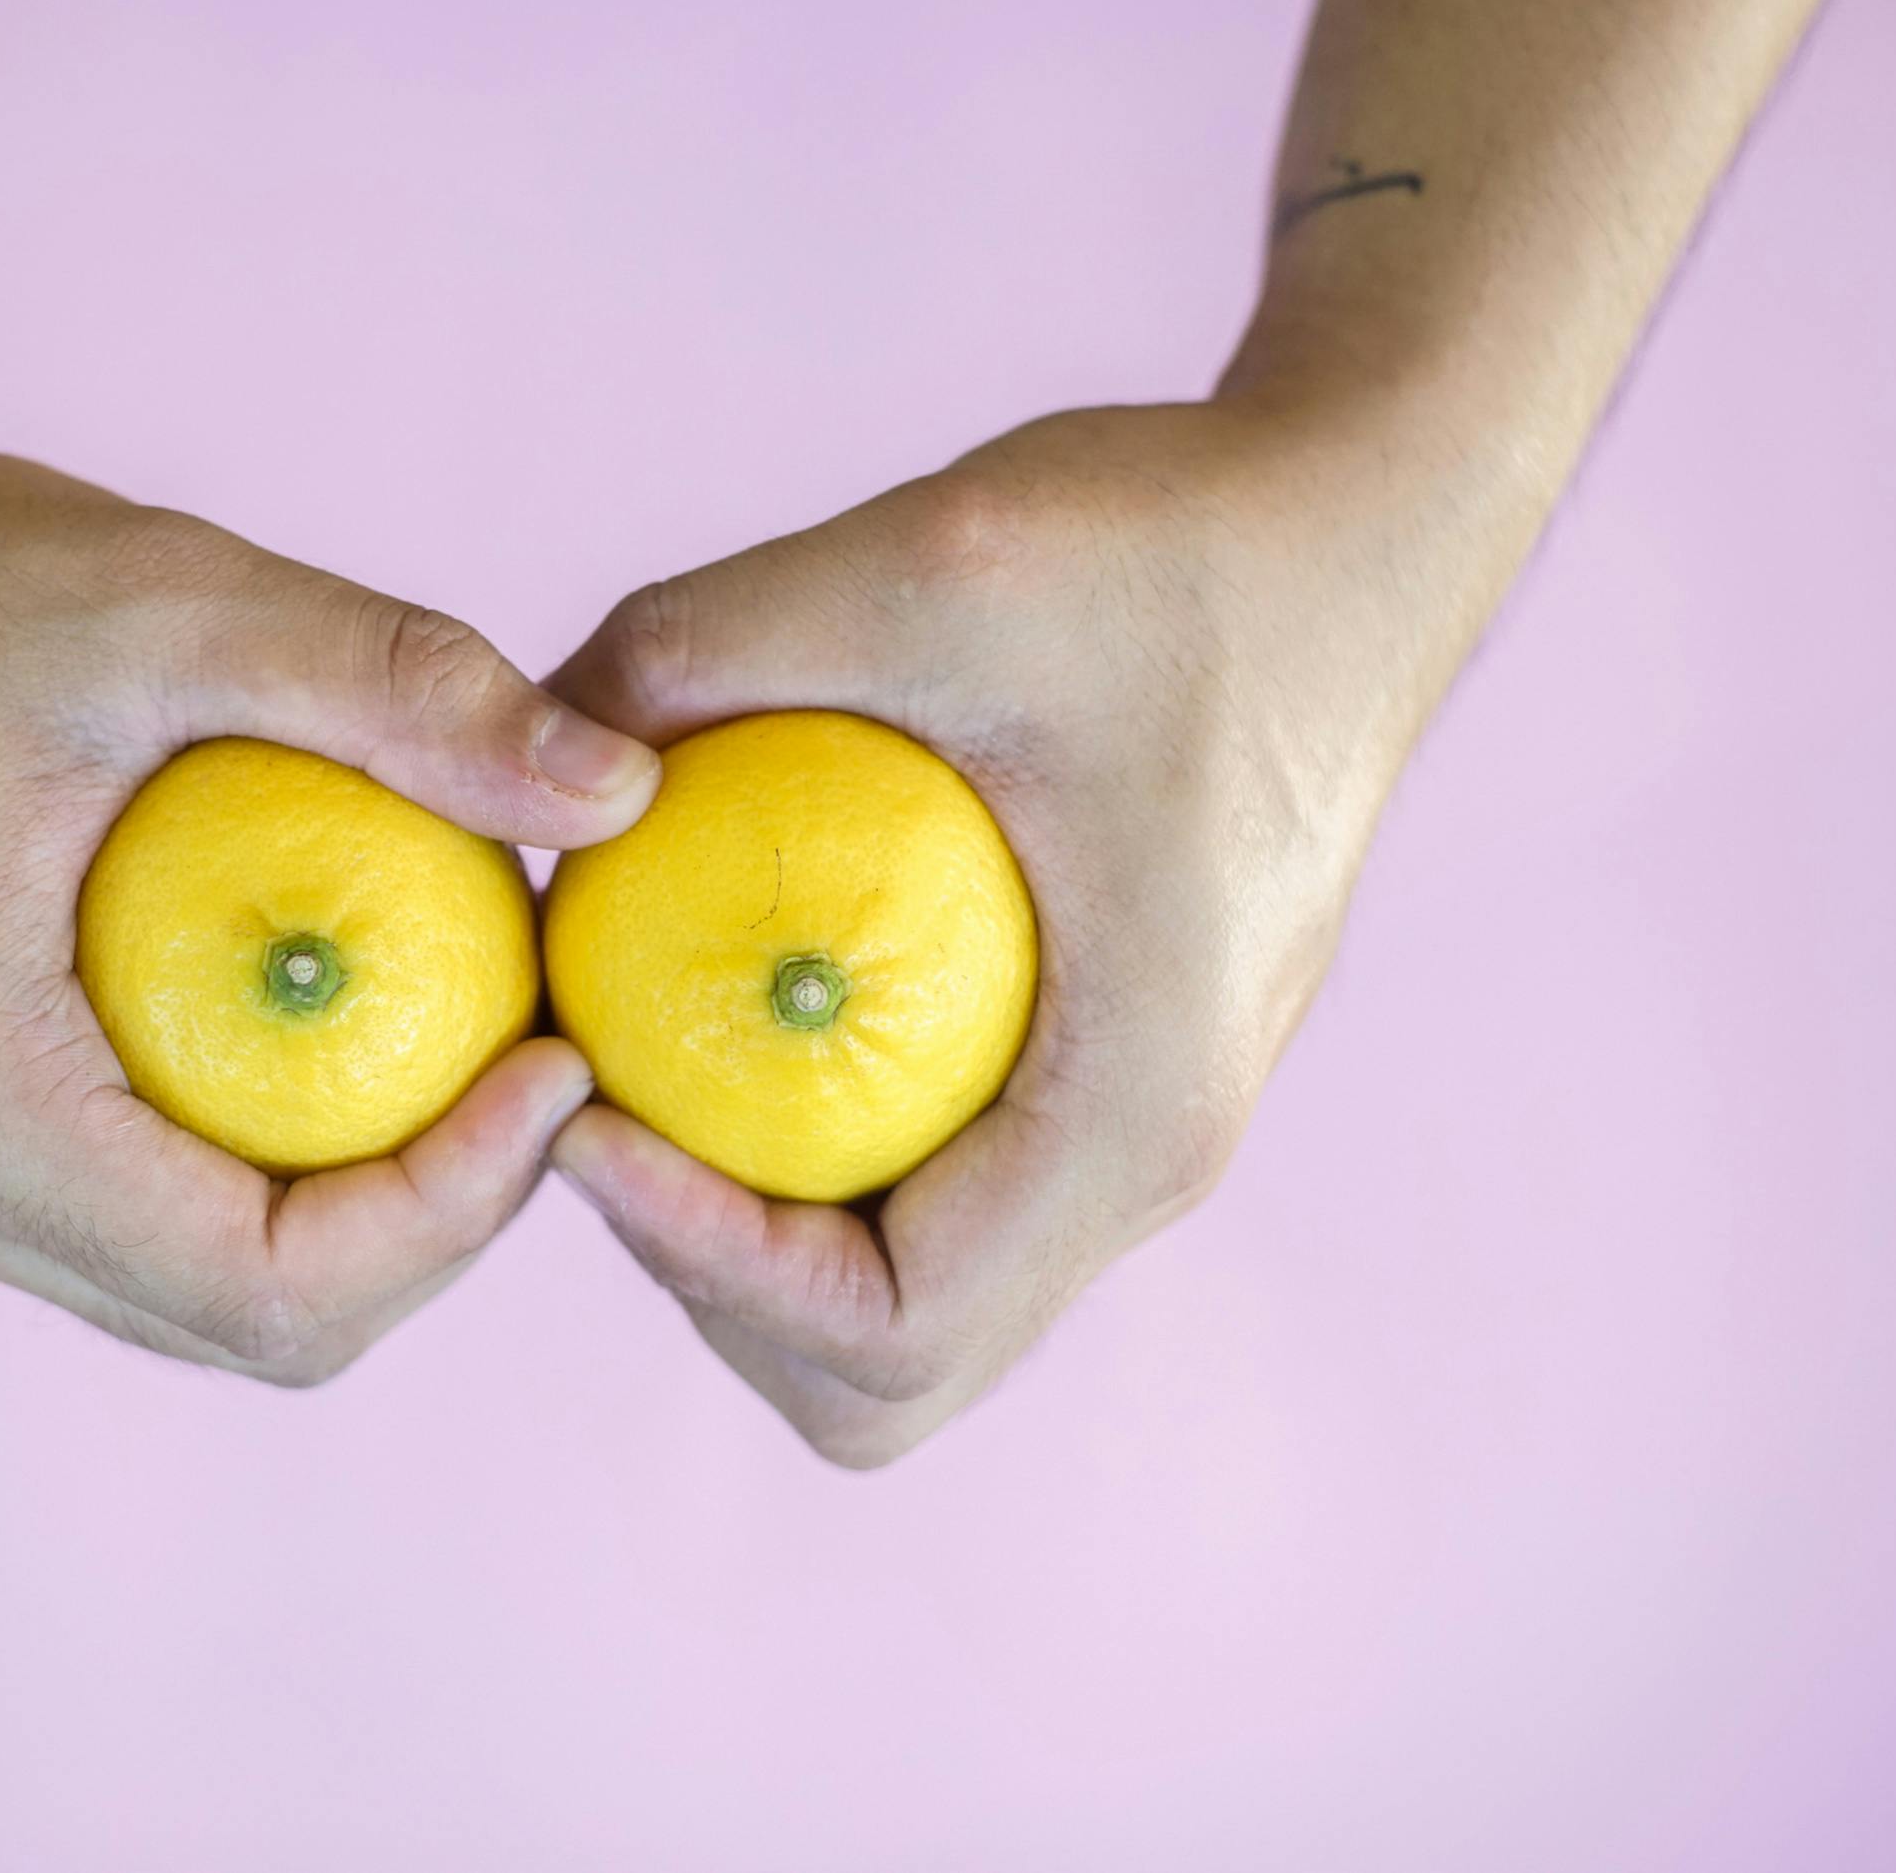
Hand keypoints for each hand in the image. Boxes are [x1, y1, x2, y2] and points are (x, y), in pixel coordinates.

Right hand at [0, 432, 658, 1382]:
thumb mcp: (168, 598)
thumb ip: (396, 685)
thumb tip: (622, 787)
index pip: (268, 1284)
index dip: (455, 1211)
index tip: (562, 1054)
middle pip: (248, 1317)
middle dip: (436, 1215)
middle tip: (539, 1034)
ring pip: (199, 1287)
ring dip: (362, 1197)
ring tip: (467, 1024)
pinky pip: (139, 1218)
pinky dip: (270, 1156)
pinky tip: (349, 1014)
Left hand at [544, 397, 1535, 1463]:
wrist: (1366, 524)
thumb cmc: (1182, 542)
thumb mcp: (929, 561)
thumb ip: (705, 643)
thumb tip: (529, 742)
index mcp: (1131, 1109)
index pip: (890, 1332)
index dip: (705, 1268)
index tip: (585, 1110)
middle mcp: (1145, 1156)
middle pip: (883, 1370)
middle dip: (710, 1279)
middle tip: (598, 1093)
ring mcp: (1136, 1121)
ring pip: (908, 1296)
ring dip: (753, 1226)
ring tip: (638, 1050)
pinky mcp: (1110, 1061)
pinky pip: (938, 1183)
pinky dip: (812, 1147)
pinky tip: (720, 984)